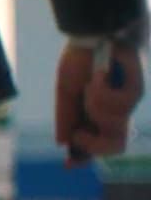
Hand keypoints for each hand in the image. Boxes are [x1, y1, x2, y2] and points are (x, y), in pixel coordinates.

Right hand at [65, 38, 143, 163]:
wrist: (94, 35)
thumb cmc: (80, 61)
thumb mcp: (65, 92)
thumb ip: (65, 117)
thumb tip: (63, 143)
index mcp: (96, 115)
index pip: (96, 144)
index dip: (84, 158)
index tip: (68, 165)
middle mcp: (115, 113)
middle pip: (116, 146)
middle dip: (93, 145)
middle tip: (79, 134)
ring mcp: (129, 104)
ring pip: (114, 126)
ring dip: (94, 107)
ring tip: (90, 87)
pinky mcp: (137, 92)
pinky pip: (117, 107)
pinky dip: (102, 91)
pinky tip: (100, 75)